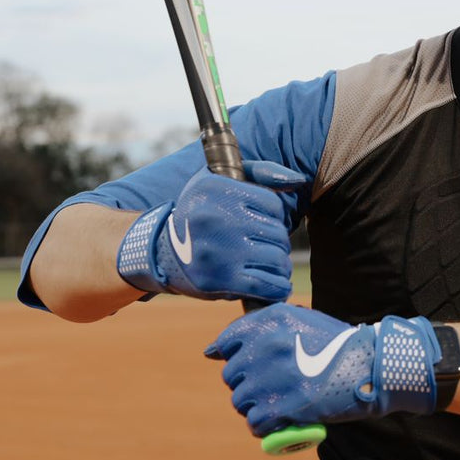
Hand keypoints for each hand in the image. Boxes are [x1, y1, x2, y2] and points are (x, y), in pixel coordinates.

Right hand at [116, 161, 304, 302]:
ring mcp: (220, 250)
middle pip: (276, 232)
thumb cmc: (200, 213)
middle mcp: (217, 217)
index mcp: (217, 189)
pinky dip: (278, 287)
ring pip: (276, 258)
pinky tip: (278, 285)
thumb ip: (261, 172)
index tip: (263, 224)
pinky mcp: (221, 279)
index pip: (272, 204)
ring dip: (280, 265)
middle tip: (267, 248)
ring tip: (272, 265)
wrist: (162, 253)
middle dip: (277, 242)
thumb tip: (297, 180)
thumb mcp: (218, 180)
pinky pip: (266, 284)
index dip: (274, 217)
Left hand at [205, 303, 442, 436]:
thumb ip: (260, 329)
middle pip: (231, 376)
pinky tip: (283, 422)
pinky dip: (267, 428)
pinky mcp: (281, 407)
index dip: (237, 358)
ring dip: (257, 407)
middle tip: (275, 388)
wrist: (372, 366)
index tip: (253, 367)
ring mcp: (270, 377)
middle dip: (249, 384)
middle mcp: (265, 345)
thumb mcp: (300, 321)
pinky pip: (255, 424)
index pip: (226, 342)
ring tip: (281, 406)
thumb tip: (211, 351)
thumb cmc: (337, 345)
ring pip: (240, 402)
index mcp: (270, 320)